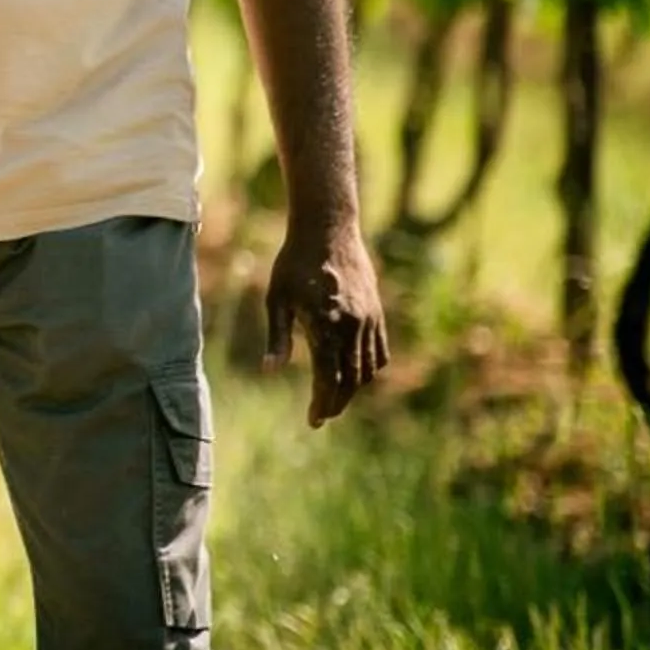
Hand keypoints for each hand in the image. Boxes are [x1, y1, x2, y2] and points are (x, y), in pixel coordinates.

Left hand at [262, 207, 388, 426]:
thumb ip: (278, 337)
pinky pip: (379, 351)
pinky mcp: (377, 312)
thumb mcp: (277, 298)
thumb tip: (270, 372)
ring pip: (367, 369)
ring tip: (334, 398)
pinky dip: (369, 368)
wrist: (328, 228)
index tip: (313, 421)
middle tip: (321, 416)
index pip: (329, 378)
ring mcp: (369, 320)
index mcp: (326, 326)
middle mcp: (353, 327)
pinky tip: (355, 373)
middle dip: (336, 402)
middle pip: (351, 380)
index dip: (322, 403)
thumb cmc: (293, 262)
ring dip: (352, 388)